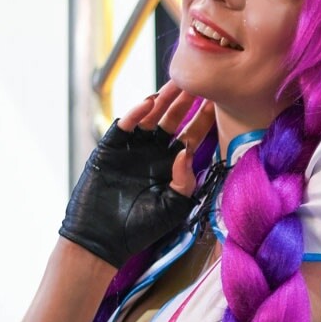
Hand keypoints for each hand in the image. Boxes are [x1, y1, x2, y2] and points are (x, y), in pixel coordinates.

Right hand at [58, 87, 214, 266]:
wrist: (102, 239)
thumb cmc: (140, 228)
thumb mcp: (173, 207)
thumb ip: (184, 181)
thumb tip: (186, 153)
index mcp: (172, 165)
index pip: (192, 136)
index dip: (204, 119)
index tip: (218, 101)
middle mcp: (154, 152)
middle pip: (173, 120)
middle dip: (185, 102)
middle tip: (198, 82)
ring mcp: (132, 148)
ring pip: (151, 117)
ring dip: (162, 101)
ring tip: (176, 83)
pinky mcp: (110, 148)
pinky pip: (125, 126)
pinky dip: (136, 113)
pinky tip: (149, 103)